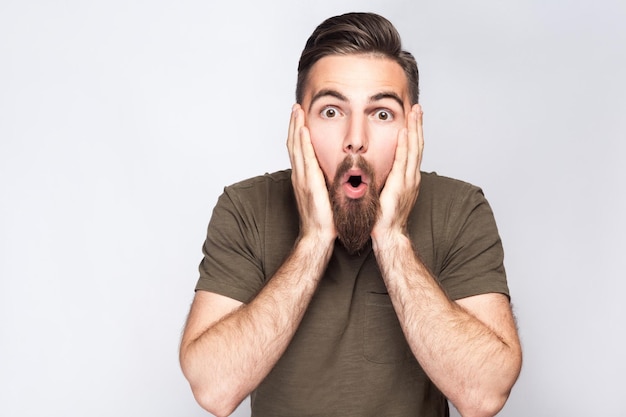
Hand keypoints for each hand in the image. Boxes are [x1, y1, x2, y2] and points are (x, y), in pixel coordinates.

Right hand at [286, 104, 336, 243]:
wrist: (318, 236)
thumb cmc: (324, 219)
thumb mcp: (326, 194)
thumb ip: (327, 180)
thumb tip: (338, 169)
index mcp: (304, 177)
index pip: (299, 149)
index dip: (297, 132)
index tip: (300, 116)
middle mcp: (300, 175)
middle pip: (293, 143)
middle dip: (293, 124)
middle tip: (295, 106)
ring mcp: (302, 179)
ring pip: (296, 147)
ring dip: (295, 127)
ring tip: (297, 110)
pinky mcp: (308, 183)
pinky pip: (304, 158)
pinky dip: (302, 143)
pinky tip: (302, 130)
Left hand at [372, 104, 423, 239]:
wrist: (387, 234)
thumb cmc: (383, 218)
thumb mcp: (384, 192)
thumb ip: (383, 178)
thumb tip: (372, 167)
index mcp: (408, 178)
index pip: (412, 150)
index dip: (413, 132)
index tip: (412, 116)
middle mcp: (412, 176)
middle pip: (417, 144)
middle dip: (417, 125)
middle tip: (417, 107)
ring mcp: (409, 180)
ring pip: (414, 149)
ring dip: (414, 129)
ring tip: (415, 112)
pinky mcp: (401, 185)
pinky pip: (403, 161)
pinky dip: (405, 146)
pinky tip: (404, 133)